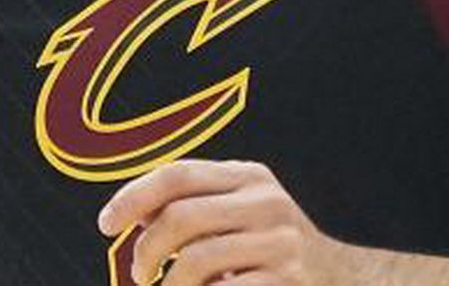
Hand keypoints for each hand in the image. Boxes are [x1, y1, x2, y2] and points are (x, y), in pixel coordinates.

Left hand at [98, 159, 351, 284]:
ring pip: (195, 261)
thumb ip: (191, 205)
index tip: (106, 224)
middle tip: (138, 274)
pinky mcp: (287, 281)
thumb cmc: (271, 247)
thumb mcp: (237, 212)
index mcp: (249, 176)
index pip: (178, 174)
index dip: (133, 196)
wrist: (342, 280)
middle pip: (181, 216)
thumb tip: (130, 210)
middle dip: (145, 250)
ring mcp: (280, 243)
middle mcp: (267, 202)